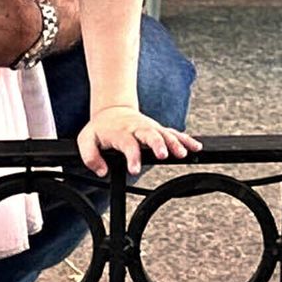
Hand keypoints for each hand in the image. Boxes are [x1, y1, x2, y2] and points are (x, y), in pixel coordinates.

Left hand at [76, 101, 198, 174]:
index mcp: (120, 132)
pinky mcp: (158, 129)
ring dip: (175, 143)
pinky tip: (196, 147)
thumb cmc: (100, 129)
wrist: (112, 110)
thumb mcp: (86, 140)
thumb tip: (102, 171)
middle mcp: (137, 128)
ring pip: (165, 133)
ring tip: (183, 154)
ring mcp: (150, 128)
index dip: (132, 156)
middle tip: (164, 155)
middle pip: (150, 134)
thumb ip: (90, 157)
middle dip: (158, 144)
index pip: (127, 144)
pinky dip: (185, 139)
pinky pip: (174, 133)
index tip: (135, 169)